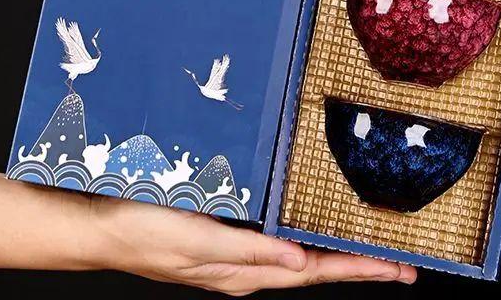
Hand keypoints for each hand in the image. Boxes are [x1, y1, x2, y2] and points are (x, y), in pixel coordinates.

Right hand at [0, 162, 414, 293]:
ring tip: (368, 250)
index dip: (358, 271)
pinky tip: (308, 231)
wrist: (100, 225)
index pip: (314, 275)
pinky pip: (275, 243)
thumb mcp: (197, 243)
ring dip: (333, 254)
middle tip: (400, 264)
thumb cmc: (143, 230)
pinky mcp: (224, 239)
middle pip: (313, 270)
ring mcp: (234, 256)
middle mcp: (245, 269)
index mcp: (243, 273)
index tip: (398, 270)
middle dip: (357, 266)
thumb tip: (300, 263)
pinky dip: (302, 240)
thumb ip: (248, 252)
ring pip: (297, 259)